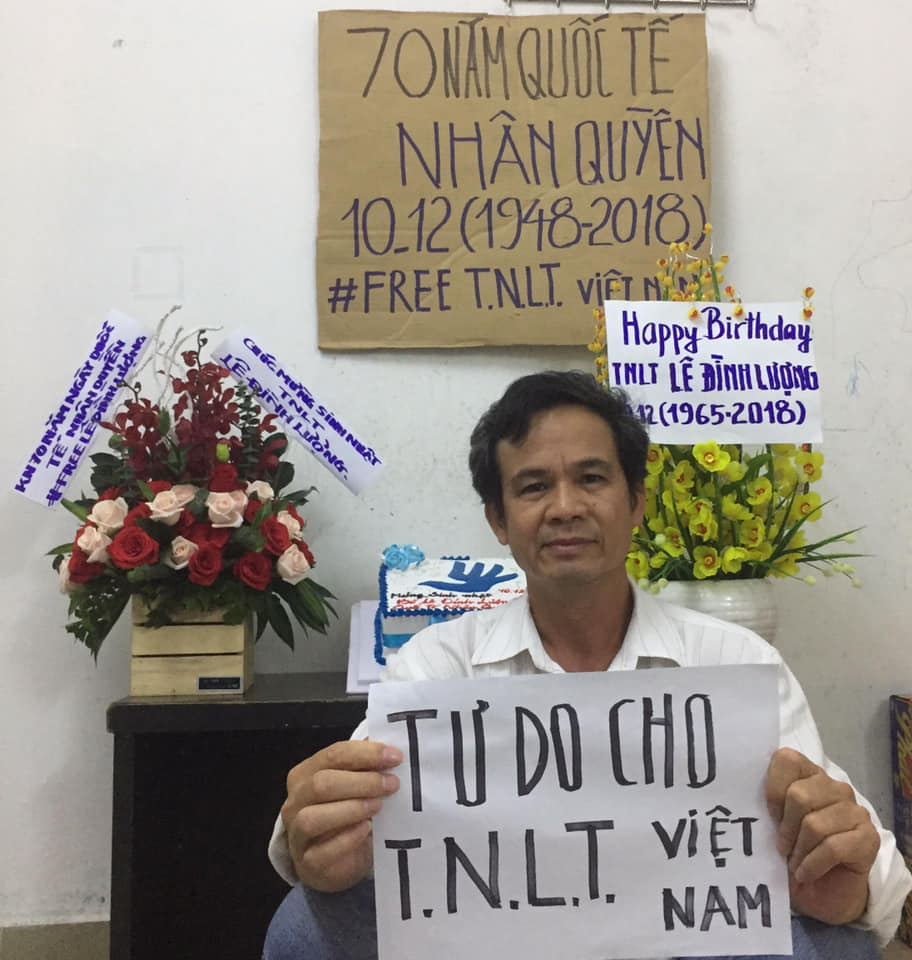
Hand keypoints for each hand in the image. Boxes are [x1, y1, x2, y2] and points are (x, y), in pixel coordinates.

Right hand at [281, 739, 401, 891]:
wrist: (338, 861)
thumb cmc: (348, 815)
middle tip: (392, 784)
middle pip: (321, 784)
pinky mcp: (308, 863)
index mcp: (305, 774)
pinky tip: (367, 829)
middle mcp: (295, 801)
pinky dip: (347, 839)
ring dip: (351, 809)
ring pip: (312, 817)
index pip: (333, 755)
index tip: (395, 757)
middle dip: (361, 781)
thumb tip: (387, 749)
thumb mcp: (355, 787)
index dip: (365, 753)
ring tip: (378, 805)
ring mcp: (296, 834)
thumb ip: (366, 766)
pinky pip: (322, 852)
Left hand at [766, 747, 879, 924]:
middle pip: (799, 795)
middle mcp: (835, 787)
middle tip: (781, 848)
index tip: (769, 817)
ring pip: (815, 824)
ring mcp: (855, 811)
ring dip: (798, 850)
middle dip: (785, 828)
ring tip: (793, 863)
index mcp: (807, 774)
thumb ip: (762, 808)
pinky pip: (833, 847)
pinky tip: (806, 873)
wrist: (824, 894)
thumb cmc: (793, 854)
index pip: (786, 759)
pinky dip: (813, 864)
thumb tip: (741, 801)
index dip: (773, 789)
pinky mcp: (869, 837)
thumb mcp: (772, 828)